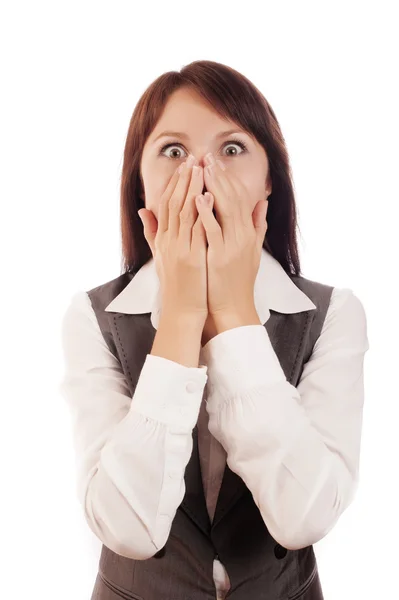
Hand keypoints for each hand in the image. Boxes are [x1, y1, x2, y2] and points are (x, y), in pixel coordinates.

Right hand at [138, 155, 207, 320]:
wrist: (181, 311)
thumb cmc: (176, 285)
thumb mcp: (160, 256)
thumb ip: (152, 232)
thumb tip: (143, 210)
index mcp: (162, 239)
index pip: (165, 204)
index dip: (174, 183)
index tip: (183, 166)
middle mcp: (168, 241)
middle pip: (173, 203)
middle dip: (183, 179)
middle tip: (192, 159)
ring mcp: (179, 248)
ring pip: (184, 212)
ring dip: (192, 188)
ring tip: (200, 169)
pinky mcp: (191, 258)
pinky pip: (196, 230)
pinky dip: (201, 212)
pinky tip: (207, 196)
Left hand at [195, 154, 268, 321]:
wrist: (234, 308)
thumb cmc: (238, 281)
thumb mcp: (252, 251)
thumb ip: (257, 225)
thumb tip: (262, 202)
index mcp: (248, 233)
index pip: (239, 198)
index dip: (227, 179)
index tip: (215, 163)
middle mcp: (243, 236)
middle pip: (233, 198)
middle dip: (219, 176)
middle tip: (206, 156)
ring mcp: (233, 246)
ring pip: (225, 209)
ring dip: (213, 187)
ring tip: (202, 168)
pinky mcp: (221, 256)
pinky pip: (214, 230)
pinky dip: (207, 212)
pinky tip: (199, 197)